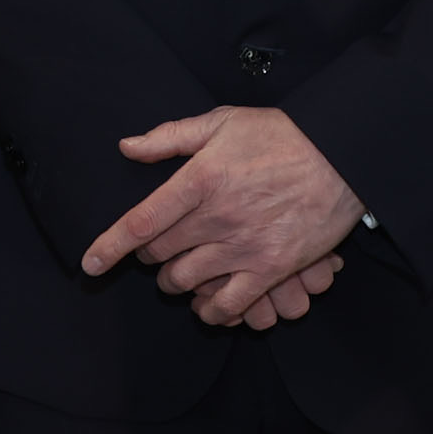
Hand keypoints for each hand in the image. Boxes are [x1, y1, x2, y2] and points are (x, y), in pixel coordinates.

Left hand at [81, 106, 366, 327]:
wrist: (342, 157)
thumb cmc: (280, 135)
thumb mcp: (220, 122)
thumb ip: (169, 137)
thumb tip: (128, 148)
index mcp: (199, 181)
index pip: (140, 222)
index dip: (108, 247)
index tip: (90, 264)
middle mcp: (216, 219)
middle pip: (160, 254)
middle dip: (149, 257)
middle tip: (157, 249)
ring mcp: (244, 248)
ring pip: (188, 282)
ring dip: (176, 281)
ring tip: (181, 272)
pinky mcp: (272, 270)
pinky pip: (231, 306)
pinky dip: (213, 311)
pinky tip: (209, 304)